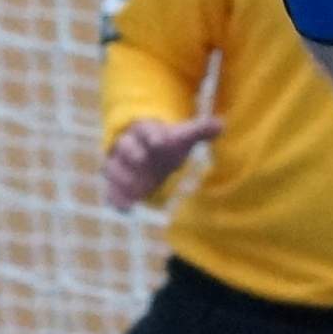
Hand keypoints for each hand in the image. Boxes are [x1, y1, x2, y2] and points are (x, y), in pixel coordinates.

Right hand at [101, 113, 219, 209]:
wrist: (148, 152)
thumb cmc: (165, 143)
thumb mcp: (182, 137)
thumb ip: (199, 131)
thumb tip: (222, 124)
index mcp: (144, 130)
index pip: (145, 128)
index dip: (151, 134)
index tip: (160, 142)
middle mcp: (127, 145)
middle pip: (125, 145)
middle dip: (132, 152)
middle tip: (142, 160)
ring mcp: (118, 163)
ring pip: (112, 167)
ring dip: (122, 177)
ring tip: (135, 188)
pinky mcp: (115, 181)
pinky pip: (110, 189)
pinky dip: (116, 199)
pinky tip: (126, 209)